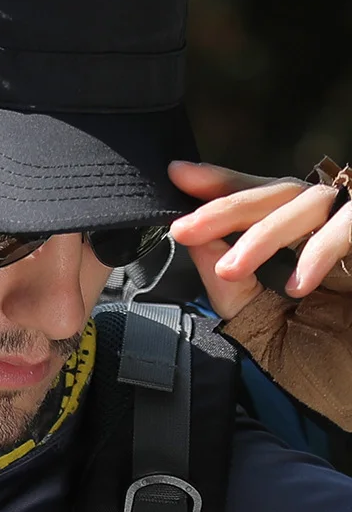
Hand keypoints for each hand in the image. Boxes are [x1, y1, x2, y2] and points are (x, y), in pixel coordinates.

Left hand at [167, 160, 351, 319]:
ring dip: (263, 237)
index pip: (251, 192)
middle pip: (270, 193)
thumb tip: (194, 242)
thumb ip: (223, 277)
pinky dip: (319, 253)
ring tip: (232, 270)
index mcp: (289, 221)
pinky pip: (347, 228)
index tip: (177, 175)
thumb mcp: (254, 309)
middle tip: (186, 231)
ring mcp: (347, 218)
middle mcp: (318, 213)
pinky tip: (296, 284)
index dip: (215, 182)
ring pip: (304, 205)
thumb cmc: (318, 336)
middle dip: (223, 211)